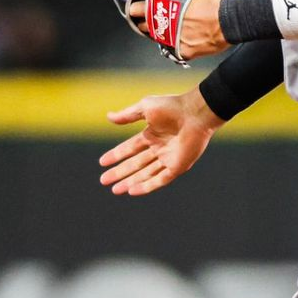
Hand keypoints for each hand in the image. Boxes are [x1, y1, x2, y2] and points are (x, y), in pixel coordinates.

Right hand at [99, 88, 224, 195]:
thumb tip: (108, 117)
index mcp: (151, 134)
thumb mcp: (145, 108)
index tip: (102, 162)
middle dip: (119, 172)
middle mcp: (159, 148)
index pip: (130, 148)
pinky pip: (160, 180)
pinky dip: (146, 186)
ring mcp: (168, 158)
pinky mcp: (177, 167)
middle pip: (135, 164)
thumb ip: (127, 115)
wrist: (195, 114)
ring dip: (130, 182)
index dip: (116, 155)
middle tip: (104, 181)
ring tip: (115, 190)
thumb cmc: (172, 107)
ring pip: (145, 174)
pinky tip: (132, 191)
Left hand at [128, 0, 229, 60]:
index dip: (135, 8)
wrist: (231, 19)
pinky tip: (181, 39)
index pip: (137, 9)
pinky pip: (175, 50)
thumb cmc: (215, 1)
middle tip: (148, 19)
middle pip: (144, 25)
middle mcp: (165, 24)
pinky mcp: (184, 51)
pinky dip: (177, 45)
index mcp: (163, 6)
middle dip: (146, 22)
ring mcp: (173, 39)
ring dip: (159, 33)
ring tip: (164, 28)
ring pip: (157, 38)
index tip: (135, 8)